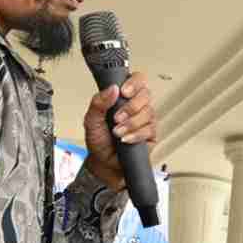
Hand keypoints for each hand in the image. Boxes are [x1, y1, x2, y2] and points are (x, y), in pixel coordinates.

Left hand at [83, 72, 157, 190]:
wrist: (104, 163)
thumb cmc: (99, 141)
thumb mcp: (91, 120)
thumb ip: (98, 102)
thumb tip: (112, 89)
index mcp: (123, 97)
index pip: (137, 79)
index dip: (134, 83)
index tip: (124, 92)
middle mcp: (137, 106)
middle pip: (146, 95)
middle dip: (130, 107)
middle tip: (116, 117)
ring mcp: (145, 119)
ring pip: (148, 113)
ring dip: (130, 123)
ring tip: (117, 132)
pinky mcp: (151, 134)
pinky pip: (149, 129)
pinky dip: (135, 135)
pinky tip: (125, 139)